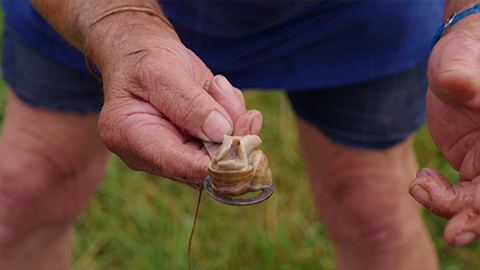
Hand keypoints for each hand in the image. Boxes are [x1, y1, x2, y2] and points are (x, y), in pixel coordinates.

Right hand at [88, 12, 261, 189]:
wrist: (143, 50)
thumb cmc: (143, 58)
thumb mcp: (160, 72)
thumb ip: (188, 102)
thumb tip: (221, 131)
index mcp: (130, 137)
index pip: (174, 163)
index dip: (210, 165)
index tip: (242, 153)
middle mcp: (154, 152)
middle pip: (203, 164)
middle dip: (230, 136)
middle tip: (239, 106)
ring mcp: (178, 149)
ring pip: (222, 151)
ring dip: (232, 117)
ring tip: (216, 85)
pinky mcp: (197, 141)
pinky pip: (228, 138)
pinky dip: (233, 114)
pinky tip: (217, 90)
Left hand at [409, 11, 479, 245]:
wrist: (456, 59)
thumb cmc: (463, 51)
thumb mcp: (458, 56)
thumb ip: (459, 71)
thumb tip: (456, 84)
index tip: (463, 222)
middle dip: (475, 217)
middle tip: (448, 228)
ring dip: (453, 208)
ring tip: (421, 186)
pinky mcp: (476, 167)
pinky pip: (464, 197)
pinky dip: (443, 199)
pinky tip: (422, 182)